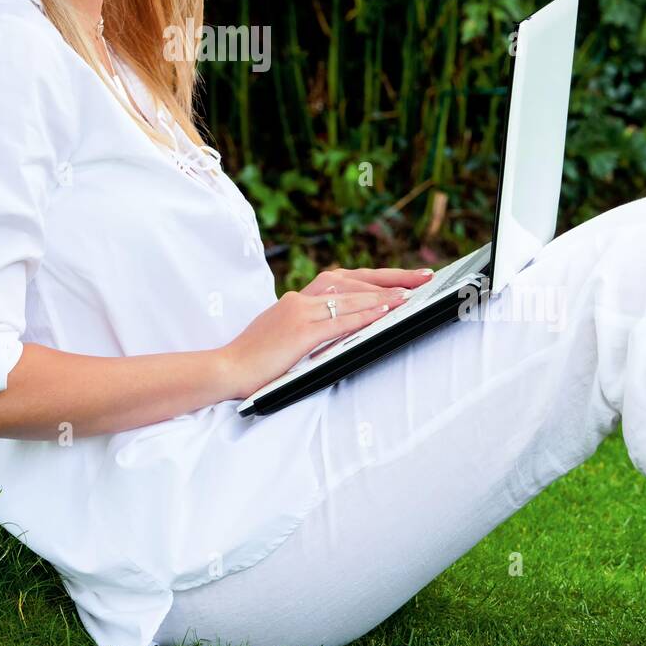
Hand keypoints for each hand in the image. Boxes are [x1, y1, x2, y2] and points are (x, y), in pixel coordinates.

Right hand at [220, 271, 424, 400]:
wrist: (225, 369)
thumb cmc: (252, 360)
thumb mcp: (281, 337)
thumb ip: (306, 328)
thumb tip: (336, 329)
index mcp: (295, 299)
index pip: (342, 280)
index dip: (373, 278)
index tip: (400, 278)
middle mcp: (298, 298)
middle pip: (351, 280)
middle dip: (389, 278)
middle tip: (421, 276)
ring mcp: (299, 312)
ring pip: (349, 296)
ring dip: (384, 294)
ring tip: (411, 293)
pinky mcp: (300, 331)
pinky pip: (341, 320)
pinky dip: (367, 313)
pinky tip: (387, 311)